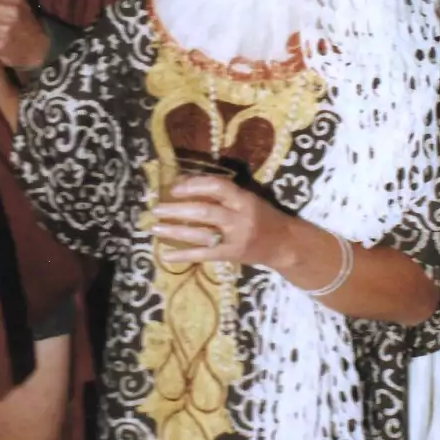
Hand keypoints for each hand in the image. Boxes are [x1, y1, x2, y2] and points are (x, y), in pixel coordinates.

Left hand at [151, 176, 295, 268]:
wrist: (284, 244)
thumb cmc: (263, 216)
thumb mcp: (247, 198)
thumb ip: (222, 194)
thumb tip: (186, 183)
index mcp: (244, 199)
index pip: (217, 187)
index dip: (194, 185)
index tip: (174, 187)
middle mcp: (240, 219)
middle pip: (205, 212)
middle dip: (177, 210)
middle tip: (156, 208)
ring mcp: (235, 239)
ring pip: (201, 234)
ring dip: (175, 231)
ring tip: (155, 228)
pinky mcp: (231, 256)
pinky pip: (204, 255)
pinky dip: (183, 255)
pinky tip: (165, 255)